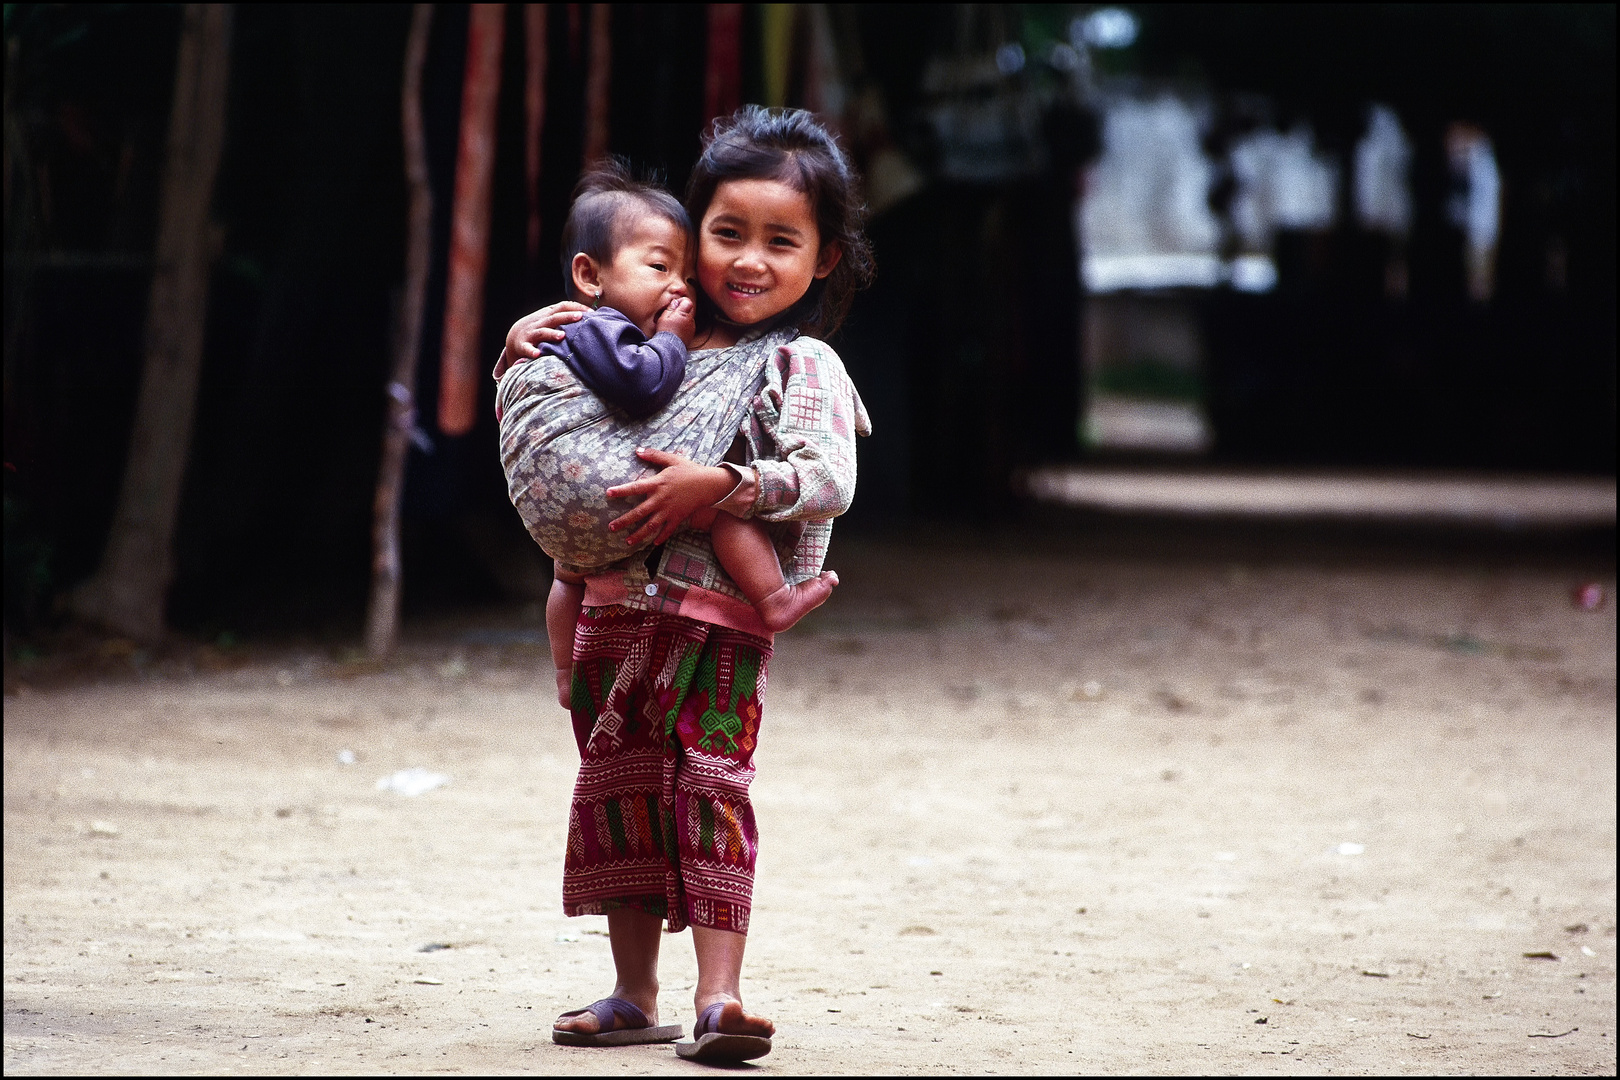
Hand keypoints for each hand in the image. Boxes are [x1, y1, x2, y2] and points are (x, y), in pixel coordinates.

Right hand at [495, 301, 590, 376]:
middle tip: (580, 317)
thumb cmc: (539, 329)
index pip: (562, 306)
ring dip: (551, 333)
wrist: (513, 338)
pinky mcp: (522, 346)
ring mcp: (531, 334)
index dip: (576, 307)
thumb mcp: (551, 320)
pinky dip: (531, 351)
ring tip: (562, 336)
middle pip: (554, 318)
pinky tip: (537, 354)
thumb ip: (566, 317)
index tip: (591, 312)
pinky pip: (527, 349)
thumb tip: (590, 315)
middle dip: (567, 317)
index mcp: (548, 315)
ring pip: (542, 332)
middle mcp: (540, 322)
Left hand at [606, 448, 736, 546]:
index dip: (621, 490)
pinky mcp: (678, 517)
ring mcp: (669, 511)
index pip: (635, 488)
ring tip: (627, 541)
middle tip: (611, 527)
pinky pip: (668, 530)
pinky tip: (654, 542)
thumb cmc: (690, 470)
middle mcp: (661, 499)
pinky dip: (661, 537)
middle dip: (624, 521)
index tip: (608, 493)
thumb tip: (638, 450)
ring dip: (638, 535)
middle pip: (639, 513)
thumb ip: (654, 455)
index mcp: (658, 484)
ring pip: (651, 526)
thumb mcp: (672, 459)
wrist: (709, 484)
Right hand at [654, 296, 695, 345]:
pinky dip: (684, 326)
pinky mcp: (691, 334)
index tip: (675, 305)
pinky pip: (689, 326)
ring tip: (674, 324)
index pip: (687, 302)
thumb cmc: (665, 332)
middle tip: (673, 315)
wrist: (669, 347)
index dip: (681, 302)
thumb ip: (671, 308)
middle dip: (682, 310)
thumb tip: (675, 302)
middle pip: (689, 309)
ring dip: (683, 318)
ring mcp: (692, 327)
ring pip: (689, 318)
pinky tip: (677, 330)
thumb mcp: (664, 317)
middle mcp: (690, 320)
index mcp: (683, 314)